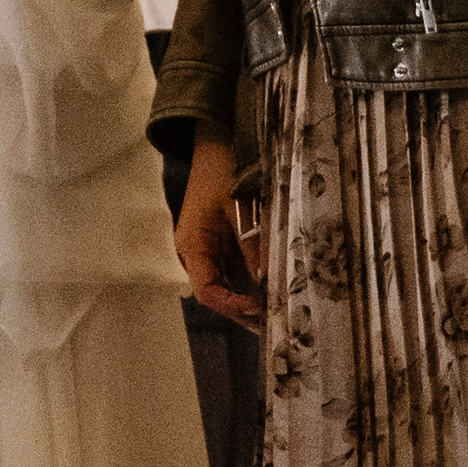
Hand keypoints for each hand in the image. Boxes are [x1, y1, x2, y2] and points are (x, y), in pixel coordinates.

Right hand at [175, 128, 266, 330]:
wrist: (217, 143)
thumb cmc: (223, 171)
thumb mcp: (241, 209)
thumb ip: (252, 245)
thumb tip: (268, 281)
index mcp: (192, 245)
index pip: (207, 290)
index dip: (232, 304)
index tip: (260, 308)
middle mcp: (195, 253)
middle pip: (215, 293)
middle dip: (242, 310)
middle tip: (273, 323)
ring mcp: (207, 250)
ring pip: (225, 286)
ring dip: (247, 300)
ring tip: (275, 314)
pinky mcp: (220, 244)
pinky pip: (233, 272)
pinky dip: (249, 284)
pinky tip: (269, 292)